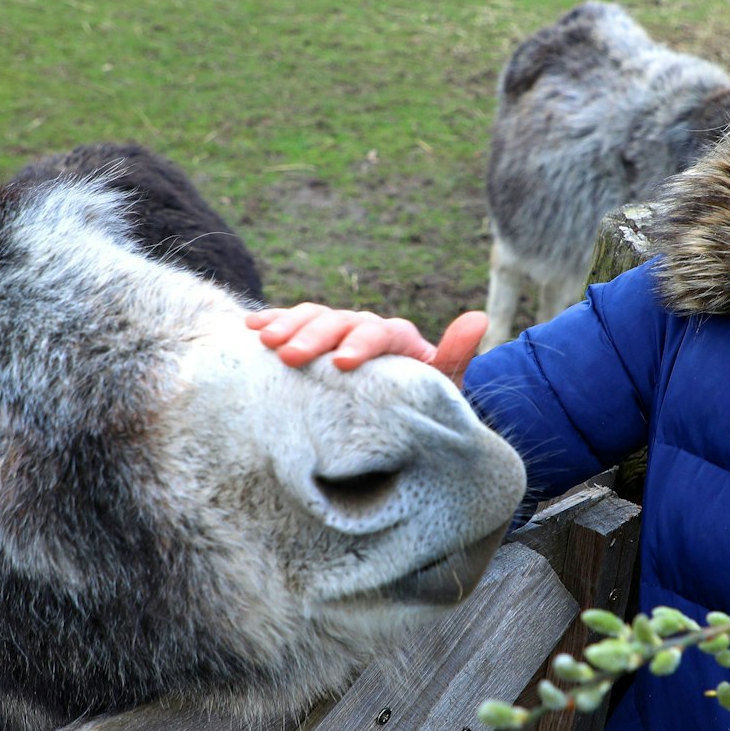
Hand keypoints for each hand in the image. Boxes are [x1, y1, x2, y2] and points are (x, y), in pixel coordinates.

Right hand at [247, 305, 488, 387]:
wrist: (398, 414)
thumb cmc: (419, 406)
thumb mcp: (440, 389)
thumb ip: (453, 358)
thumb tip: (479, 316)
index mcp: (398, 339)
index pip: (381, 332)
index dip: (362, 344)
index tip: (342, 364)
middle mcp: (366, 328)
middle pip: (340, 321)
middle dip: (314, 337)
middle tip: (290, 357)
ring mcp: (337, 332)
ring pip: (312, 317)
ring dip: (288, 325)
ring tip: (265, 341)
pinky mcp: (313, 341)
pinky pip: (291, 324)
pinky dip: (273, 323)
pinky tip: (251, 331)